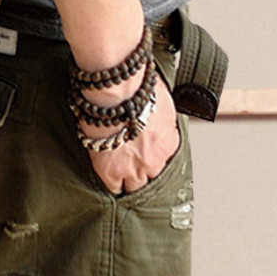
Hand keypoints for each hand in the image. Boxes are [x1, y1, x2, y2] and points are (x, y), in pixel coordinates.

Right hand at [84, 76, 180, 194]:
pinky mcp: (110, 171)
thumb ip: (159, 113)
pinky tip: (108, 180)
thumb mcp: (160, 99)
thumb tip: (156, 111)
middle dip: (145, 175)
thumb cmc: (136, 88)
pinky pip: (114, 188)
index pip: (163, 157)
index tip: (145, 151)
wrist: (117, 92)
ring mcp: (133, 168)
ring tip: (121, 179)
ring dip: (129, 183)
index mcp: (169, 142)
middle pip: (152, 178)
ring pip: (135, 188)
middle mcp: (155, 159)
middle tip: (134, 170)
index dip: (152, 154)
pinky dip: (112, 184)